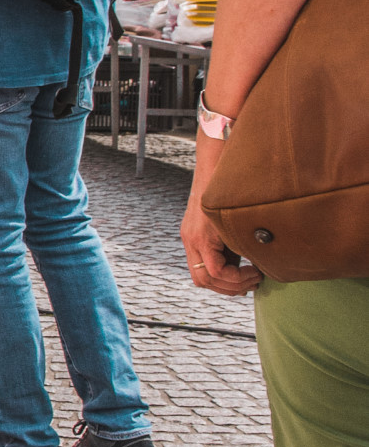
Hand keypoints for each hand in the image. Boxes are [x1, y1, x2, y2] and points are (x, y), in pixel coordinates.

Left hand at [181, 134, 257, 295]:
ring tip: (255, 276)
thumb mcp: (231, 214)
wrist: (219, 157)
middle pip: (202, 281)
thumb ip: (235, 235)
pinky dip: (234, 275)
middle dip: (229, 289)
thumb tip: (254, 256)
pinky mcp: (202, 232)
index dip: (224, 285)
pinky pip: (214, 268)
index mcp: (194, 235)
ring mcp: (193, 236)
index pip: (202, 273)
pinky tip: (252, 269)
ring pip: (206, 278)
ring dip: (233, 285)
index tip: (246, 282)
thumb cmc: (231, 182)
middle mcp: (190, 238)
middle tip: (252, 285)